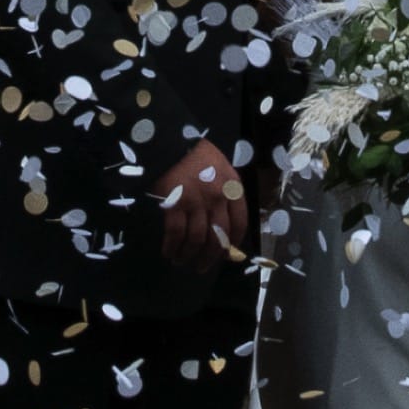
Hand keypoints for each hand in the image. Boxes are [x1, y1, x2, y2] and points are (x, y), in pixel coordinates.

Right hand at [151, 143, 246, 267]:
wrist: (170, 141)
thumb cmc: (196, 154)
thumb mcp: (221, 168)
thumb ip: (227, 192)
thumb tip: (224, 224)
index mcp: (232, 187)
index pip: (239, 224)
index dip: (232, 243)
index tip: (225, 255)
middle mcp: (217, 197)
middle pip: (218, 237)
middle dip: (209, 258)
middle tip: (201, 267)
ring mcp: (196, 201)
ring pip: (197, 240)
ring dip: (189, 255)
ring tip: (182, 262)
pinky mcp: (174, 203)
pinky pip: (175, 233)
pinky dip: (172, 247)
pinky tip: (169, 252)